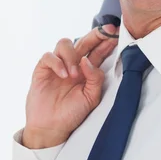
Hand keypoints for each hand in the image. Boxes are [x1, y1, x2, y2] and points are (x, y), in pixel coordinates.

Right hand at [22, 25, 118, 148]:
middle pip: (84, 41)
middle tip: (106, 31)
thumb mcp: (91, 97)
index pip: (99, 50)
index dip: (107, 40)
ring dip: (72, 55)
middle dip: (96, 34)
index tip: (118, 32)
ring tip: (74, 75)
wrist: (52, 128)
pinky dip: (57, 63)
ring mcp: (58, 65)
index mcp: (88, 69)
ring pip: (65, 43)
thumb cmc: (73, 113)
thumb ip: (95, 78)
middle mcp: (74, 64)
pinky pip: (48, 56)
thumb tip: (88, 60)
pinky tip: (63, 76)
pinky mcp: (42, 70)